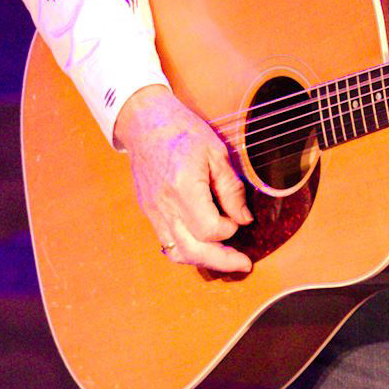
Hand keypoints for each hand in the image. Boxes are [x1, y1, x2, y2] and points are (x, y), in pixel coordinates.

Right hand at [113, 85, 252, 273]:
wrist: (145, 124)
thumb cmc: (182, 132)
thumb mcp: (217, 153)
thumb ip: (231, 189)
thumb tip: (243, 219)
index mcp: (183, 188)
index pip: (209, 229)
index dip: (229, 228)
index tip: (239, 217)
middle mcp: (164, 206)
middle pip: (192, 250)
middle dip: (221, 261)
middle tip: (243, 264)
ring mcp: (153, 212)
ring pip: (178, 252)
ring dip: (204, 260)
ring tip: (226, 260)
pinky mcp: (149, 213)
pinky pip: (168, 242)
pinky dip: (188, 250)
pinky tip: (204, 247)